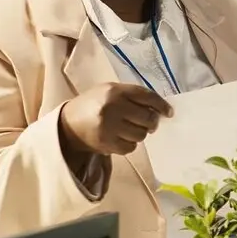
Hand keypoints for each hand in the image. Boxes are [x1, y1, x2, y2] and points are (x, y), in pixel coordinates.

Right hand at [58, 83, 172, 160]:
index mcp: (115, 90)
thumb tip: (160, 109)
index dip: (161, 105)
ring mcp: (109, 126)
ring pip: (141, 134)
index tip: (169, 112)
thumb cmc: (94, 104)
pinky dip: (130, 144)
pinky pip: (131, 147)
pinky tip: (121, 138)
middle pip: (147, 117)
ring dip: (140, 133)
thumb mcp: (110, 91)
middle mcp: (112, 107)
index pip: (147, 96)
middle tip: (149, 123)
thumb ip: (133, 96)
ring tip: (130, 129)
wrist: (67, 123)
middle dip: (152, 122)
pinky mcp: (106, 143)